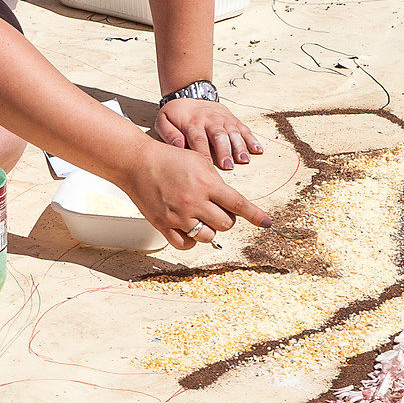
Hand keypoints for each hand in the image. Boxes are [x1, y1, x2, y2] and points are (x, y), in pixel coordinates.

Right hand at [121, 143, 269, 251]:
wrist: (136, 162)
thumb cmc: (167, 158)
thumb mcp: (198, 160)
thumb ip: (215, 181)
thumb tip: (228, 199)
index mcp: (206, 184)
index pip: (239, 205)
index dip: (256, 216)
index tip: (267, 223)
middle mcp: (194, 202)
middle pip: (225, 224)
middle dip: (226, 218)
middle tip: (217, 209)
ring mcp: (178, 215)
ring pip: (209, 236)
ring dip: (210, 229)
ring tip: (202, 218)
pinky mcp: (163, 224)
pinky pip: (186, 244)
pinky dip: (193, 240)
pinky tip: (191, 231)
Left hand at [157, 97, 264, 171]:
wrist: (189, 94)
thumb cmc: (175, 114)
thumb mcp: (163, 121)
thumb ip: (168, 133)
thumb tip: (178, 146)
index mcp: (192, 122)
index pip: (198, 139)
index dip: (203, 152)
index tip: (207, 165)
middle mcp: (210, 120)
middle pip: (218, 136)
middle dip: (224, 151)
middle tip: (228, 166)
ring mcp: (223, 119)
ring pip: (233, 133)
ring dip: (239, 147)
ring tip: (244, 160)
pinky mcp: (233, 119)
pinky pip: (244, 129)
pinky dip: (252, 139)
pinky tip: (258, 150)